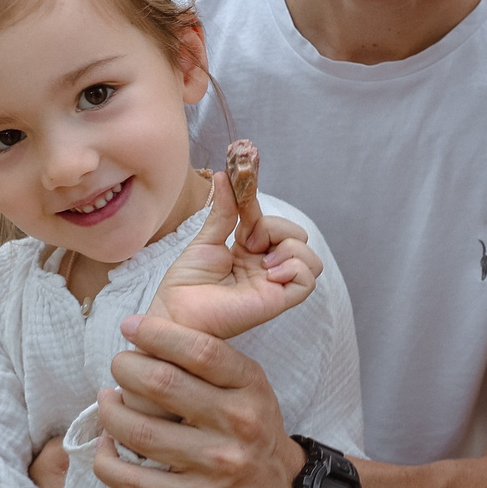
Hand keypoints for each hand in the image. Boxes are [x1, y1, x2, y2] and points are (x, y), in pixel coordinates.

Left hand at [93, 314, 302, 487]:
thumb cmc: (254, 432)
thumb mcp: (250, 388)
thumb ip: (210, 365)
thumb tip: (150, 339)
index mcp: (250, 388)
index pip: (201, 350)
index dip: (157, 333)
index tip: (131, 326)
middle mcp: (236, 423)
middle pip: (162, 384)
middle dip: (126, 368)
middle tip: (119, 367)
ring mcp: (216, 465)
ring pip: (140, 431)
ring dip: (110, 413)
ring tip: (108, 404)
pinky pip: (134, 480)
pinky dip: (107, 462)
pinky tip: (106, 448)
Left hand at [149, 172, 322, 341]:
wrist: (177, 312)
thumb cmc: (185, 283)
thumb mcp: (206, 239)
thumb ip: (223, 211)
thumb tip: (223, 176)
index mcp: (248, 251)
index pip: (268, 219)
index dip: (258, 202)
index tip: (243, 183)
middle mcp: (265, 266)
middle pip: (296, 234)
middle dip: (276, 228)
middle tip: (246, 242)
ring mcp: (273, 283)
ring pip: (309, 255)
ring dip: (288, 247)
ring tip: (259, 261)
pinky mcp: (278, 300)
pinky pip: (308, 279)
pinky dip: (295, 267)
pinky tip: (268, 273)